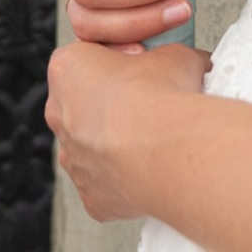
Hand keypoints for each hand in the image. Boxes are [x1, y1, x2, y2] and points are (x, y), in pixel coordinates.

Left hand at [47, 36, 209, 221]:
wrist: (168, 152)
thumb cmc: (162, 99)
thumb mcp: (176, 55)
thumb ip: (171, 58)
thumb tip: (191, 64)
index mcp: (68, 68)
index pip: (87, 58)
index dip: (120, 59)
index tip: (145, 67)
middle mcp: (60, 113)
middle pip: (86, 104)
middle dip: (116, 104)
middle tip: (153, 104)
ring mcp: (72, 159)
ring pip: (94, 148)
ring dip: (120, 144)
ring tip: (157, 141)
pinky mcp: (91, 196)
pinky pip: (107, 184)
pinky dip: (127, 179)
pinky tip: (154, 170)